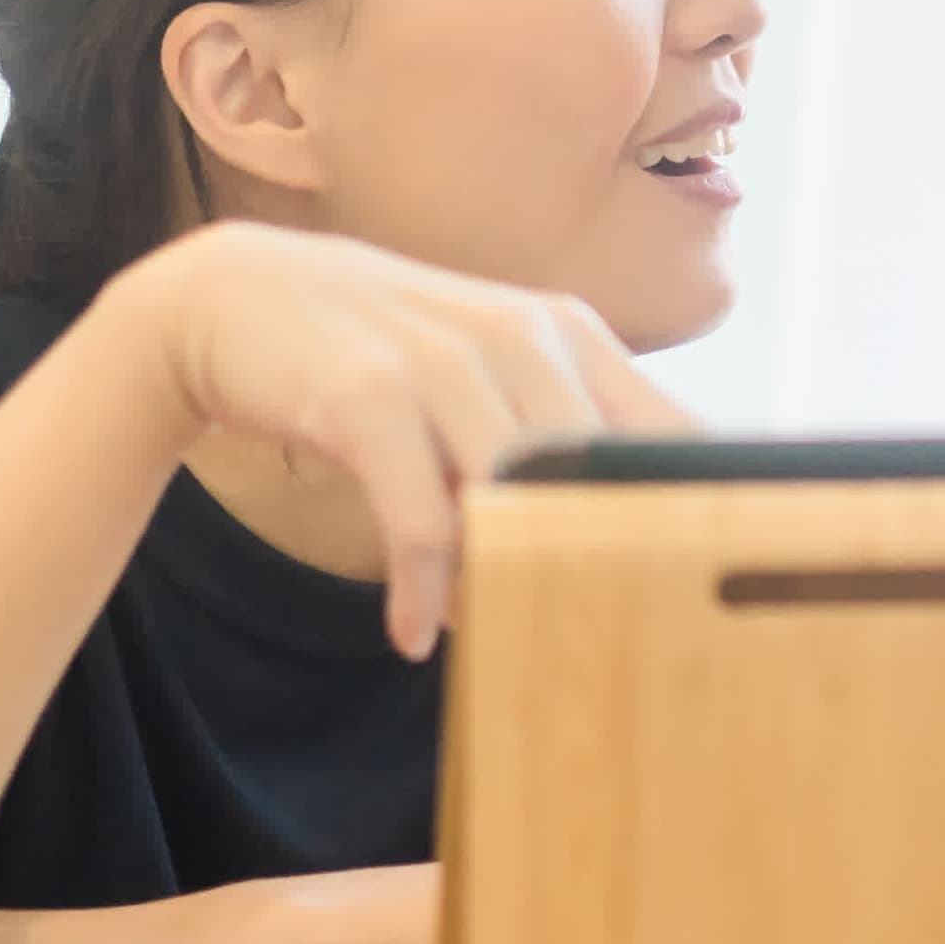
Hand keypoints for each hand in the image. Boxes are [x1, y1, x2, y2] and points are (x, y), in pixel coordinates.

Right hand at [119, 220, 696, 659]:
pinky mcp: (368, 395)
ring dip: (510, 586)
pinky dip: (422, 590)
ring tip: (500, 640)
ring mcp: (444, 361)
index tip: (699, 594)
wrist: (245, 296)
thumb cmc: (390, 359)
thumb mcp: (492, 378)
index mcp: (571, 336)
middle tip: (593, 647)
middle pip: (601, 477)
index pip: (668, 430)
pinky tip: (413, 633)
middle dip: (603, 568)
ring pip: (516, 498)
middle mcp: (521, 338)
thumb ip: (558, 442)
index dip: (695, 513)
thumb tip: (638, 547)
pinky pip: (418, 522)